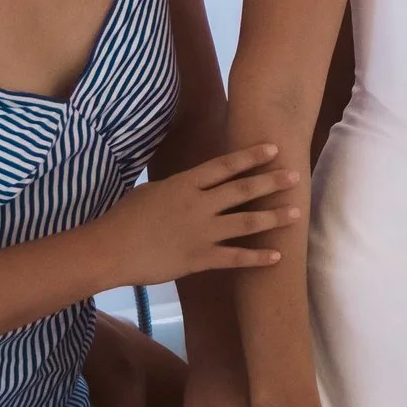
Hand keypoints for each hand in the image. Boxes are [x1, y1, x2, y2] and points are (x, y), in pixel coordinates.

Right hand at [93, 144, 299, 287]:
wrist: (111, 249)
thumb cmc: (125, 217)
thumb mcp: (152, 191)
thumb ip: (178, 187)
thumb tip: (191, 184)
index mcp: (186, 184)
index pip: (225, 166)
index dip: (251, 156)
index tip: (274, 148)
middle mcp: (199, 205)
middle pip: (242, 190)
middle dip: (271, 182)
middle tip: (295, 175)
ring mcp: (202, 232)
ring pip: (245, 223)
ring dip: (273, 217)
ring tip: (296, 213)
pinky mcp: (199, 259)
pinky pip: (234, 258)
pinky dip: (257, 258)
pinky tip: (277, 256)